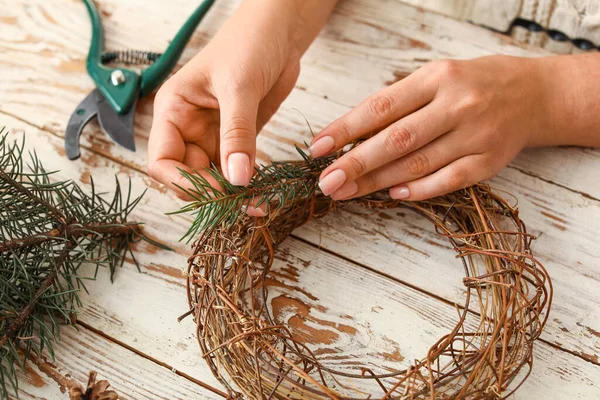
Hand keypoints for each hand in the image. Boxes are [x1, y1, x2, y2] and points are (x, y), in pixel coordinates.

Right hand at [148, 0, 337, 206]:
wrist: (279, 30)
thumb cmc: (249, 43)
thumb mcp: (239, 86)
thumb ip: (237, 133)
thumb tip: (236, 180)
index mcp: (173, 110)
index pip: (162, 161)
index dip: (184, 183)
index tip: (218, 192)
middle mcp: (188, 127)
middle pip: (188, 176)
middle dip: (213, 194)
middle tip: (246, 204)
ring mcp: (213, 134)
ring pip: (214, 177)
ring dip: (233, 194)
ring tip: (259, 204)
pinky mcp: (238, 138)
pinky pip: (236, 169)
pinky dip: (248, 183)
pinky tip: (264, 191)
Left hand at [309, 55, 552, 200]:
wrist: (533, 95)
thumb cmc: (470, 85)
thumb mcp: (435, 78)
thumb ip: (398, 104)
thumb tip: (350, 137)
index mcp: (436, 78)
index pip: (381, 107)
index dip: (345, 129)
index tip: (317, 148)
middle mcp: (457, 105)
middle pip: (397, 140)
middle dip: (355, 163)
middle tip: (326, 182)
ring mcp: (475, 134)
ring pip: (418, 164)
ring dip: (377, 182)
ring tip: (346, 192)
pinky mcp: (490, 161)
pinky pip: (449, 180)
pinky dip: (418, 189)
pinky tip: (393, 194)